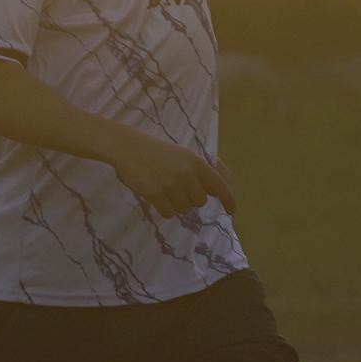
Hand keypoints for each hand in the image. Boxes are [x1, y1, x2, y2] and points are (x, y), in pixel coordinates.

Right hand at [106, 130, 236, 219]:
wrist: (128, 148)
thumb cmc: (158, 152)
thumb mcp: (183, 155)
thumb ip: (200, 170)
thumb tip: (218, 190)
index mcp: (196, 162)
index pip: (219, 184)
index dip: (228, 199)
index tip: (231, 211)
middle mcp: (186, 174)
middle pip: (199, 201)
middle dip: (191, 199)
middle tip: (178, 189)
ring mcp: (171, 185)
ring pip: (184, 209)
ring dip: (176, 204)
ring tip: (165, 190)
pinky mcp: (156, 194)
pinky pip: (169, 213)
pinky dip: (164, 209)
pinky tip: (157, 196)